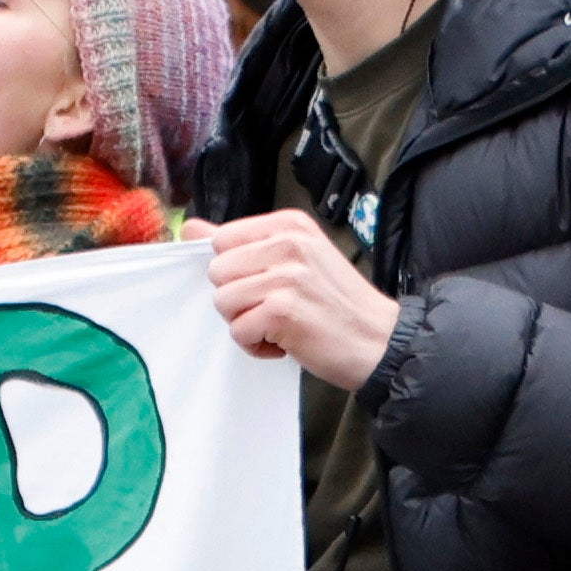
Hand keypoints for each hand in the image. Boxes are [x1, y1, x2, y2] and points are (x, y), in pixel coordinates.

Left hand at [205, 209, 402, 394]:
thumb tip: (190, 227)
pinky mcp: (283, 310)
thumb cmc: (337, 305)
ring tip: (281, 326)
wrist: (380, 340)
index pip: (222, 239)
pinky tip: (286, 342)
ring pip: (223, 302)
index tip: (265, 284)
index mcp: (289, 224)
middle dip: (238, 299)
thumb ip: (243, 244)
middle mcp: (288, 243)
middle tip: (275, 309)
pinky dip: (258, 346)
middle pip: (218, 272)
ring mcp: (286, 276)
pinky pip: (239, 331)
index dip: (235, 271)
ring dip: (247, 324)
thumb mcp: (296, 259)